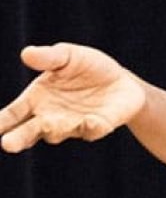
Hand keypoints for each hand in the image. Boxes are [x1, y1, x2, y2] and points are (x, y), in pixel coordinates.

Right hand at [0, 44, 146, 152]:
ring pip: (58, 133)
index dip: (2, 121)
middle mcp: (49, 118)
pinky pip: (92, 131)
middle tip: (7, 144)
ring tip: (51, 126)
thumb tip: (27, 53)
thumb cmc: (86, 68)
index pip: (13, 114)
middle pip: (28, 132)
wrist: (121, 80)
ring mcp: (73, 125)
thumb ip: (49, 57)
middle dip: (18, 138)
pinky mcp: (98, 127)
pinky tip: (90, 121)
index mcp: (35, 101)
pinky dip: (90, 128)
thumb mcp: (69, 56)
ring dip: (54, 130)